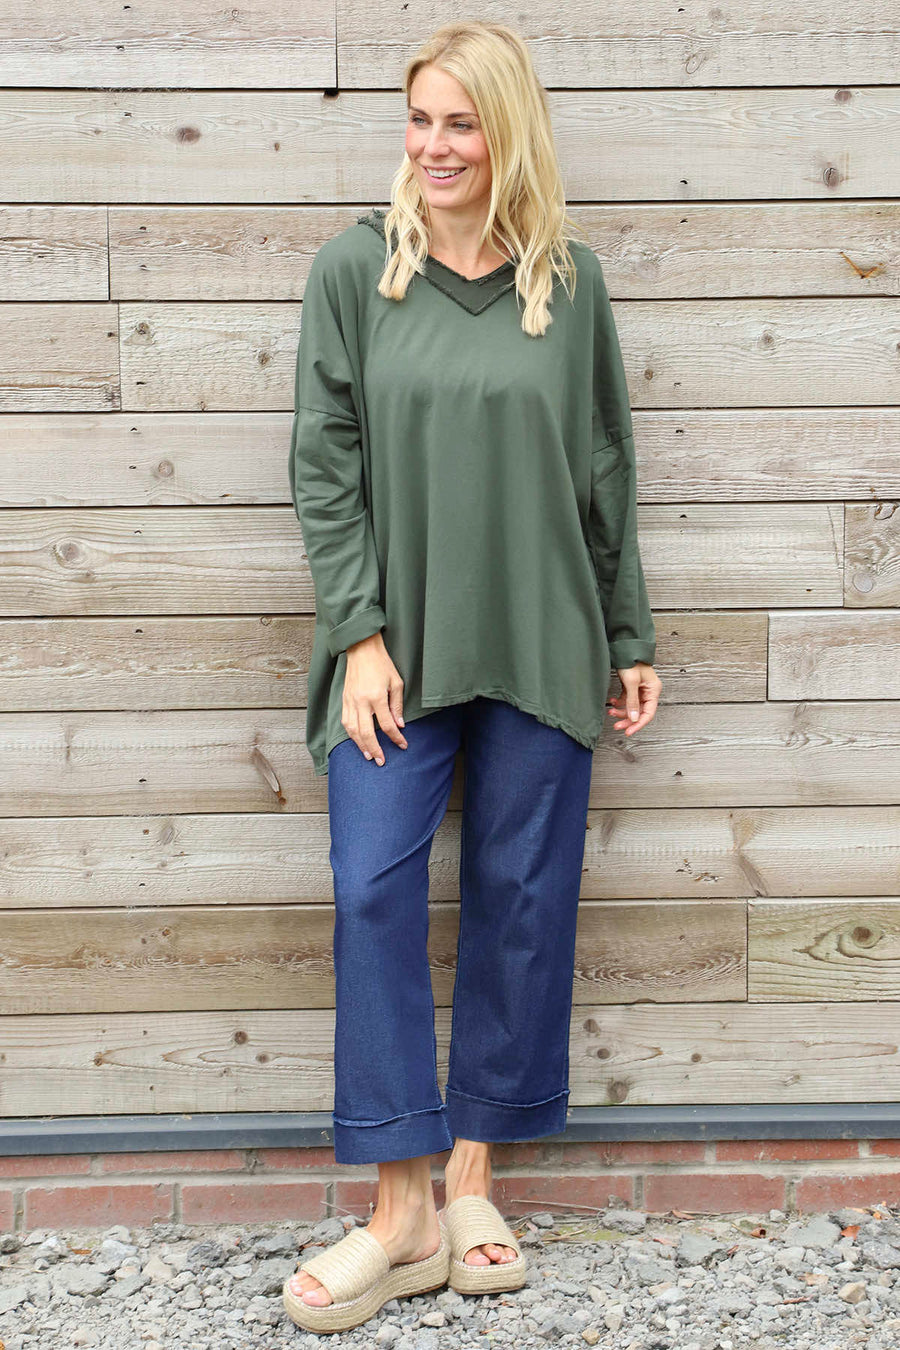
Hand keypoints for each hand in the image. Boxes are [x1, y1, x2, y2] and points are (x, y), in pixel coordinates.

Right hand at [341, 632, 407, 765]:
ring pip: (353, 730)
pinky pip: (346, 722)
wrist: (362, 649)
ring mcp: (350, 701)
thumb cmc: (382, 664)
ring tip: (368, 755)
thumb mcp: (397, 682)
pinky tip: (358, 740)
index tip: (403, 745)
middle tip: (381, 761)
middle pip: (367, 733)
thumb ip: (397, 706)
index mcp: (376, 697)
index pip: (387, 724)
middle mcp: (361, 701)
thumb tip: (400, 725)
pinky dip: (351, 734)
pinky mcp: (344, 700)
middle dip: (375, 749)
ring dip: (360, 745)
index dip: (396, 737)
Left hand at [606, 661, 660, 735]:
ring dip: (622, 712)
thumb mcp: (631, 682)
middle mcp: (648, 692)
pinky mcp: (632, 688)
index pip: (648, 713)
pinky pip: (627, 700)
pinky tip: (612, 702)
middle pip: (639, 712)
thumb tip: (634, 718)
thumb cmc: (631, 662)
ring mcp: (640, 690)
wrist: (624, 649)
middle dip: (627, 719)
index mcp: (653, 690)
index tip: (628, 731)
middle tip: (617, 726)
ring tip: (611, 711)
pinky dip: (620, 703)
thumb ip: (632, 701)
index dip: (638, 724)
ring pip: (632, 707)